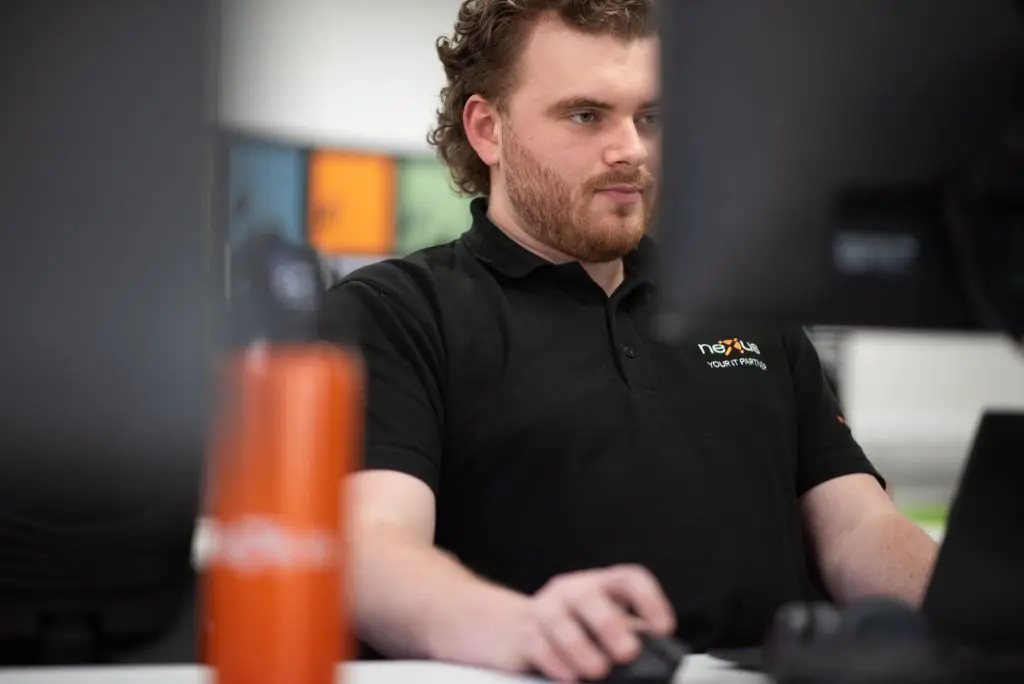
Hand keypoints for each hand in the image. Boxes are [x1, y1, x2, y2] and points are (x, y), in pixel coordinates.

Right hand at [504, 564, 675, 681]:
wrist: (518, 628)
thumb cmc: (576, 629)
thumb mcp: (605, 626)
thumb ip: (628, 636)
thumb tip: (658, 664)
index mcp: (602, 585)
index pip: (629, 579)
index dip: (650, 600)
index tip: (663, 629)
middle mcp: (573, 590)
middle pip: (589, 597)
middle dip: (610, 626)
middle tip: (628, 653)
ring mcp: (545, 607)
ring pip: (559, 620)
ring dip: (581, 648)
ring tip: (597, 671)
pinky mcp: (524, 631)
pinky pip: (537, 643)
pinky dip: (555, 661)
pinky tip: (569, 676)